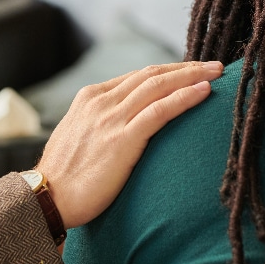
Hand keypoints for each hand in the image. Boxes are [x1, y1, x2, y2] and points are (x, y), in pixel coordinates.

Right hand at [37, 61, 222, 228]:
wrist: (47, 197)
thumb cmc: (64, 176)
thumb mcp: (78, 137)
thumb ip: (99, 124)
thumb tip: (123, 128)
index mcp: (90, 98)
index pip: (136, 76)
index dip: (167, 71)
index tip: (190, 72)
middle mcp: (101, 102)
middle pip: (151, 75)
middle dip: (185, 68)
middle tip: (214, 66)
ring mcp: (111, 118)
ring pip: (159, 86)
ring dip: (192, 76)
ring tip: (217, 72)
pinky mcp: (122, 139)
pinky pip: (160, 111)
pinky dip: (184, 98)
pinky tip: (204, 92)